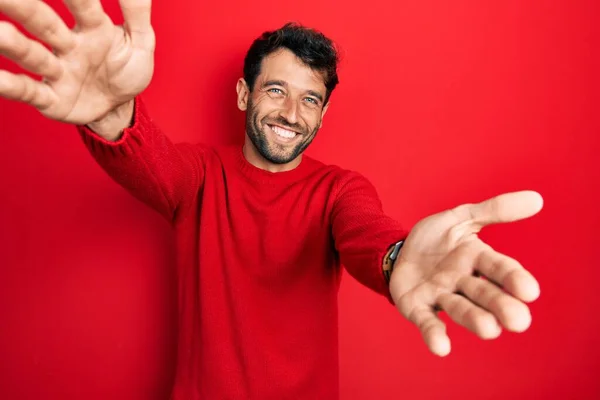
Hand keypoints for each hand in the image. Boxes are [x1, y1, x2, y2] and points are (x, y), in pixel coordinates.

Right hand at [0, 0, 154, 124]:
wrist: (119, 108)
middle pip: (43, 22)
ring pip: (31, 54)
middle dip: (22, 7)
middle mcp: (68, 45)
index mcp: (93, 28)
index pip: (82, 3)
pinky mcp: (51, 100)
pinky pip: (28, 91)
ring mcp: (58, 72)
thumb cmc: (126, 69)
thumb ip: (137, 11)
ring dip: (12, 44)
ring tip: (0, 33)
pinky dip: (9, 85)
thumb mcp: (141, 42)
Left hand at [389, 190, 542, 356]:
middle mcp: (463, 282)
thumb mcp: (462, 218)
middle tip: (518, 321)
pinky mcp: (418, 307)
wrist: (400, 249)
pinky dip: (434, 334)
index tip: (529, 291)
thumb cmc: (437, 239)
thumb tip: (536, 199)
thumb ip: (494, 210)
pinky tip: (441, 347)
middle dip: (500, 306)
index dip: (513, 278)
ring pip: (460, 309)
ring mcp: (440, 296)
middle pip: (484, 294)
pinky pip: (427, 321)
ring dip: (474, 319)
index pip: (499, 268)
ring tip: (489, 330)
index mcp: (477, 259)